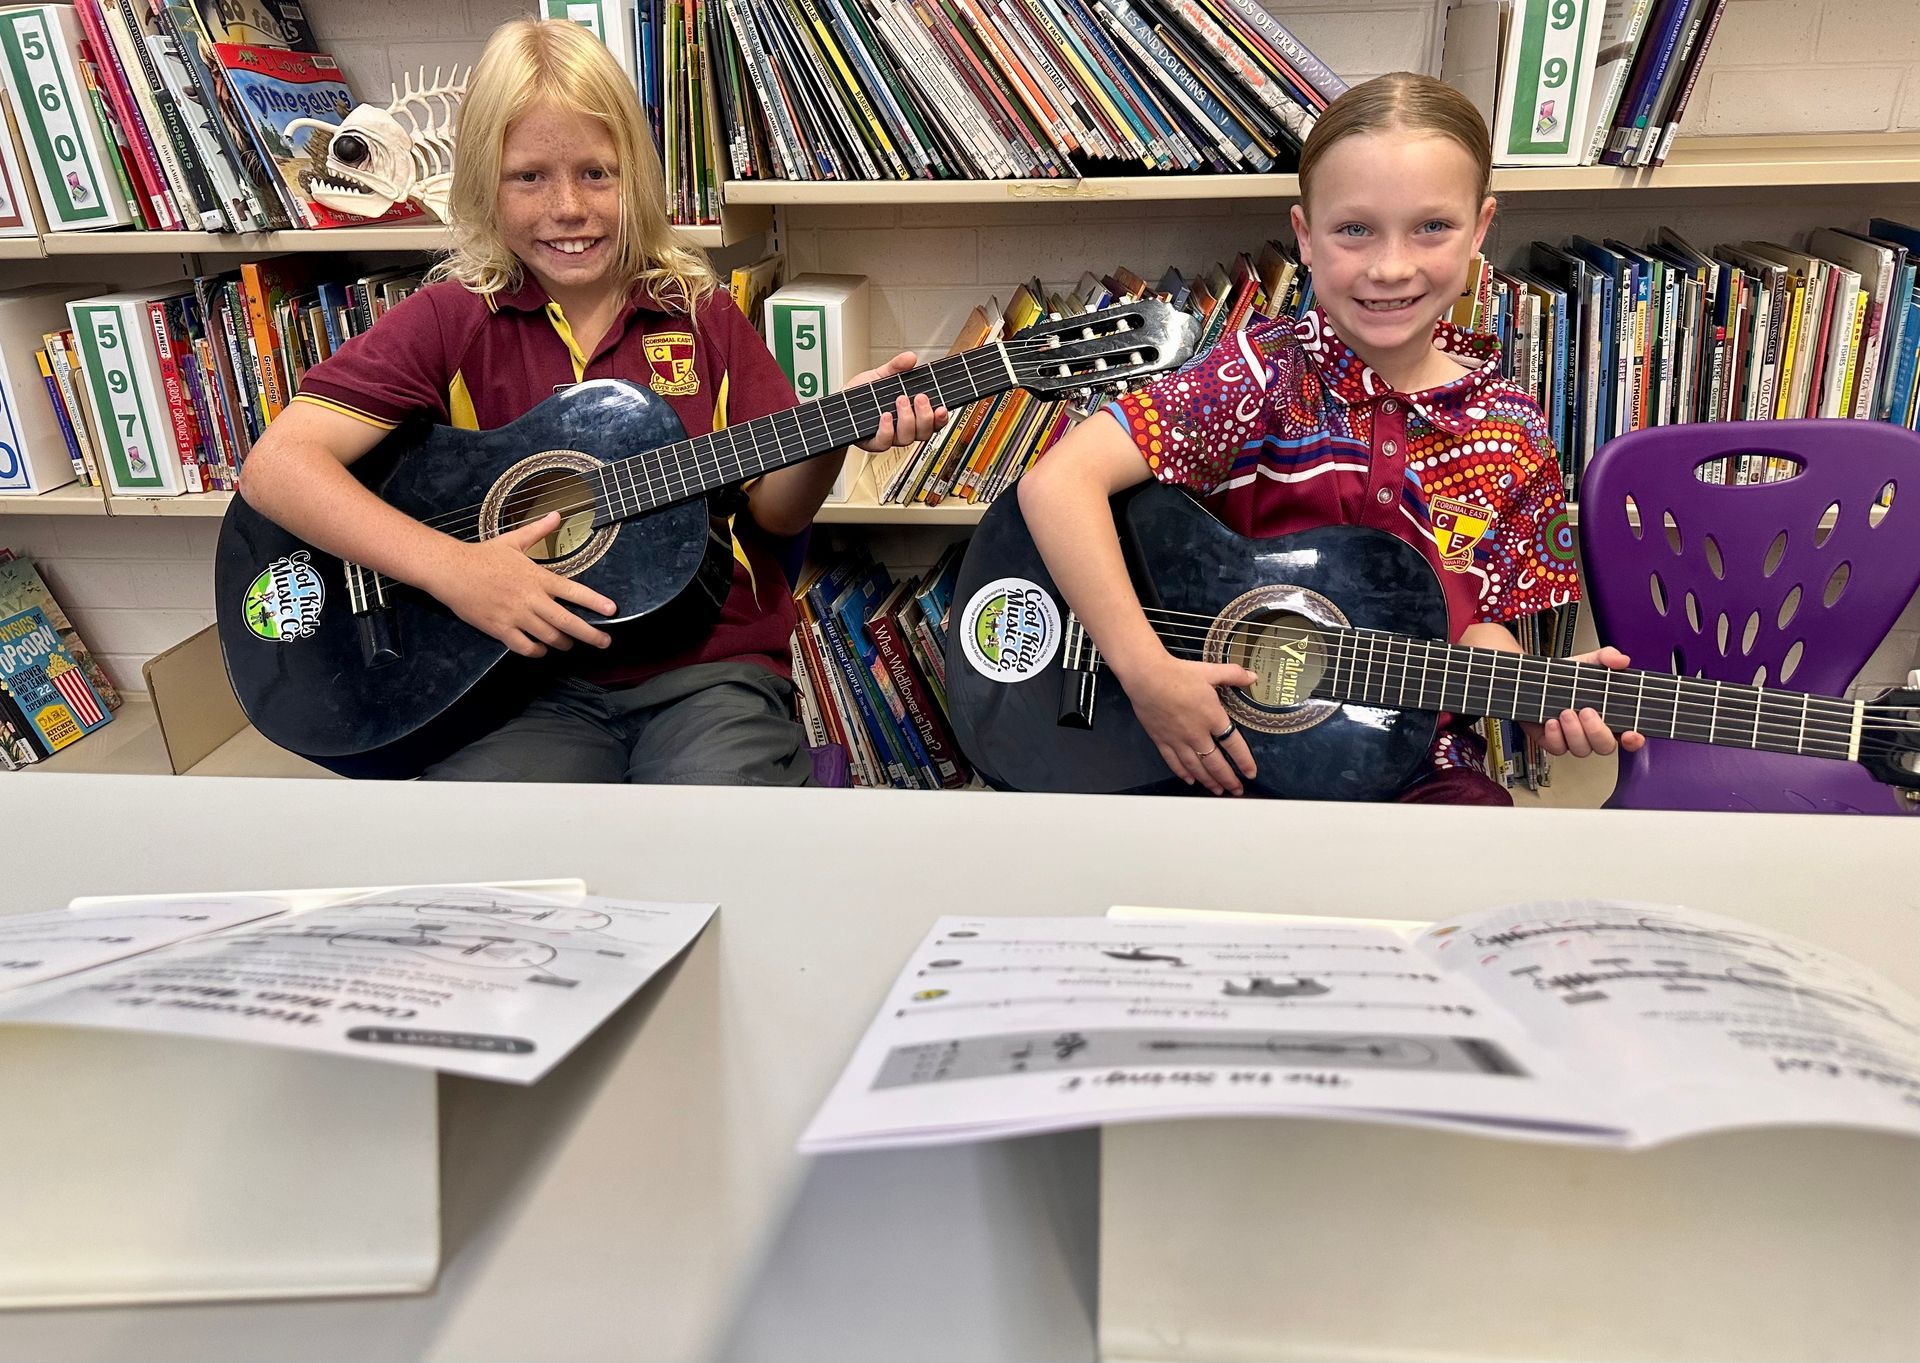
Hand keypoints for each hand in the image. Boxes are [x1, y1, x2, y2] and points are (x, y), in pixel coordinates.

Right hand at [428, 511, 617, 657]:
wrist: (451, 571)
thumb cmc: (483, 555)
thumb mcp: (514, 540)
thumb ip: (539, 531)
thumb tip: (557, 515)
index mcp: (537, 577)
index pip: (574, 591)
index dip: (595, 602)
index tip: (612, 610)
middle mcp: (531, 599)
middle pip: (567, 622)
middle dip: (590, 634)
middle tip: (605, 641)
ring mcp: (516, 616)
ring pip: (549, 638)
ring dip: (563, 643)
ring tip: (570, 644)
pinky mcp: (500, 629)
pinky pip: (524, 647)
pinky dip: (537, 651)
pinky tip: (541, 650)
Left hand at [849, 351, 948, 452]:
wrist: (840, 405)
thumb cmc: (862, 394)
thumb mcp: (880, 375)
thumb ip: (896, 367)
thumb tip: (910, 358)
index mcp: (912, 415)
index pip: (934, 422)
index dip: (941, 418)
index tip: (942, 407)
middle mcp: (903, 429)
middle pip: (924, 433)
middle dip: (925, 416)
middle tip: (920, 398)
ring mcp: (889, 438)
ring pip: (907, 439)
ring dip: (907, 419)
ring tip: (900, 400)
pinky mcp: (873, 443)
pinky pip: (885, 442)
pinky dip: (887, 429)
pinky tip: (886, 416)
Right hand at [1115, 649, 1259, 794]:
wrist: (1147, 677)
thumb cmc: (1177, 673)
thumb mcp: (1210, 671)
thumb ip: (1233, 675)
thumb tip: (1252, 676)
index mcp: (1212, 717)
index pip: (1234, 746)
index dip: (1244, 762)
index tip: (1250, 773)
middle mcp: (1197, 734)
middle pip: (1216, 764)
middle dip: (1228, 780)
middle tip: (1236, 790)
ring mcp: (1178, 740)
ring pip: (1196, 767)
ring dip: (1208, 781)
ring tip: (1217, 790)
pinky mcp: (1162, 740)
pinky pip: (1174, 762)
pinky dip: (1183, 773)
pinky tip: (1190, 780)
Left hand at [1524, 646, 1647, 757]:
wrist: (1534, 679)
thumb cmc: (1566, 676)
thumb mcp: (1587, 661)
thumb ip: (1606, 657)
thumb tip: (1621, 660)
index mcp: (1608, 716)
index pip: (1628, 736)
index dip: (1633, 740)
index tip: (1632, 734)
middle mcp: (1592, 731)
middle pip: (1605, 747)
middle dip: (1597, 732)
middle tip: (1586, 711)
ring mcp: (1572, 738)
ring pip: (1581, 750)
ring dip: (1574, 732)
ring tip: (1566, 712)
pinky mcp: (1552, 741)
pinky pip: (1557, 748)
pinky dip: (1555, 736)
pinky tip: (1552, 721)